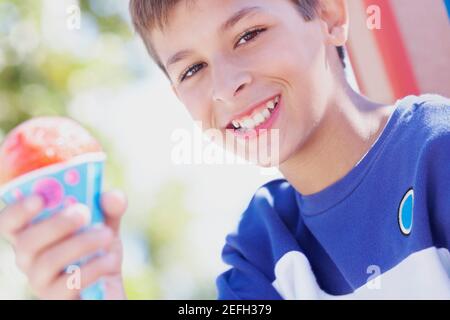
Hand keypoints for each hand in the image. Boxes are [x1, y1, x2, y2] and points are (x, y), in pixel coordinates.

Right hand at [0, 190, 127, 299]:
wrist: (109, 284)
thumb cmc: (98, 249)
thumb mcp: (106, 223)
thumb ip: (110, 207)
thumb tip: (113, 197)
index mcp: (33, 233)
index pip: (9, 222)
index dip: (18, 210)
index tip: (39, 198)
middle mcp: (29, 259)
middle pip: (27, 242)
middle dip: (57, 224)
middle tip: (84, 212)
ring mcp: (40, 282)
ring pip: (48, 261)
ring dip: (81, 244)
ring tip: (107, 235)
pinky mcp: (58, 299)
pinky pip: (69, 284)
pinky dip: (94, 267)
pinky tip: (111, 259)